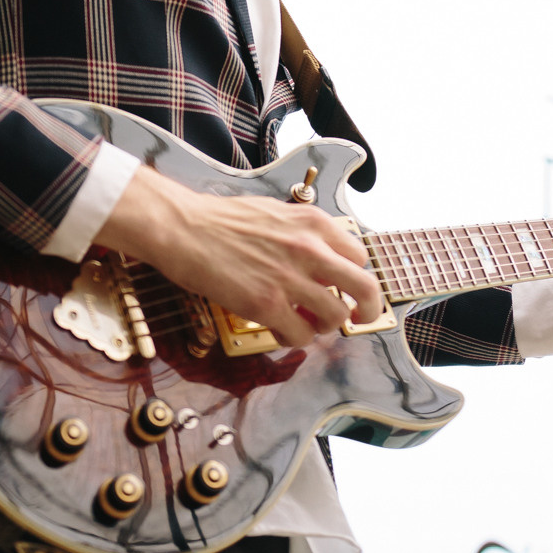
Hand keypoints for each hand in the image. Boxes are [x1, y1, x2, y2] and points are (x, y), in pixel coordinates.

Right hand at [92, 166, 382, 346]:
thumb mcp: (277, 213)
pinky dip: (294, 339)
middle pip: (366, 288)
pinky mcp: (267, 304)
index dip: (354, 275)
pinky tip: (280, 331)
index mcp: (314, 223)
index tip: (346, 287)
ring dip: (324, 326)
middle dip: (368, 309)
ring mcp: (291, 278)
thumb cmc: (221, 219)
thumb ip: (304, 234)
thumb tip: (320, 256)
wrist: (183, 227)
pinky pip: (301, 335)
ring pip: (336, 317)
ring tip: (305, 324)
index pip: (359, 256)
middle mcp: (311, 249)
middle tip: (359, 319)